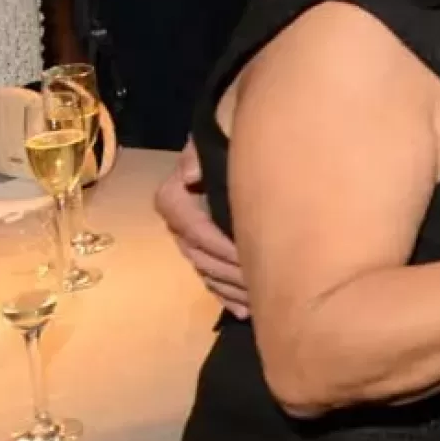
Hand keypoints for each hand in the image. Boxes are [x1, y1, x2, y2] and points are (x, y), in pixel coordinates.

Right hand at [156, 138, 249, 317]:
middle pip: (198, 253)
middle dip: (229, 272)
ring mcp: (190, 236)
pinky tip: (246, 311)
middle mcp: (179, 217)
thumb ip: (203, 152)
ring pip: (205, 269)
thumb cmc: (235, 129)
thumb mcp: (223, 129)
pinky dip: (227, 296)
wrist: (243, 131)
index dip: (215, 242)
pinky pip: (210, 278)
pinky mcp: (205, 249)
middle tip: (263, 286)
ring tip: (259, 303)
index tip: (246, 255)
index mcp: (176, 193)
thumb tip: (190, 173)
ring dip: (231, 288)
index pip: (188, 222)